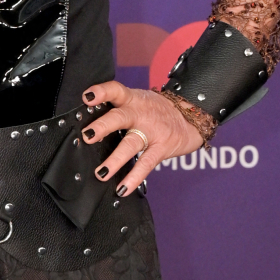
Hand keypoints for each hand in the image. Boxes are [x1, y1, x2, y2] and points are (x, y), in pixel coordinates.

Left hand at [79, 80, 207, 194]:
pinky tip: (122, 189)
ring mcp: (152, 131)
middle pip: (120, 118)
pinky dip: (134, 178)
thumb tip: (90, 124)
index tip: (87, 97)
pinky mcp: (161, 148)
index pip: (116, 90)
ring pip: (131, 144)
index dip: (102, 92)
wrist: (192, 116)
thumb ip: (119, 107)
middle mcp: (140, 114)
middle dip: (103, 126)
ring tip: (101, 173)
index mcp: (132, 99)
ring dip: (115, 160)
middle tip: (88, 136)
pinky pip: (146, 164)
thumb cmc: (158, 110)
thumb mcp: (140, 100)